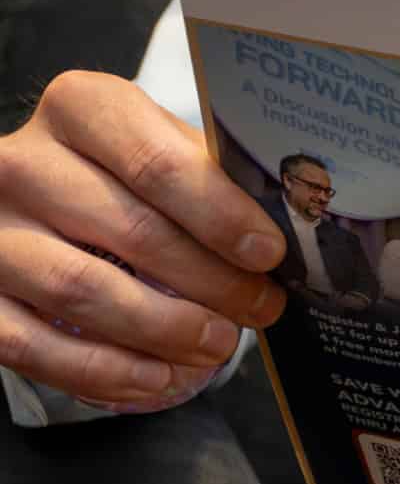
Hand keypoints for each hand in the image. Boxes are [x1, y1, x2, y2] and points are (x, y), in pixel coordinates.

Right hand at [0, 72, 286, 408]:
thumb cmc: (119, 172)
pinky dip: (105, 369)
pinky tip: (158, 376)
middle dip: (211, 281)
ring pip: (82, 292)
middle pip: (130, 231)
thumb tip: (289, 227)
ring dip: (165, 329)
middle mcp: (21, 163)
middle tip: (262, 307)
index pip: (156, 162)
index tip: (269, 253)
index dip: (219, 213)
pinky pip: (34, 345)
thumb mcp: (160, 147)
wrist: (35, 194)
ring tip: (220, 343)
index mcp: (80, 107)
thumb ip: (210, 176)